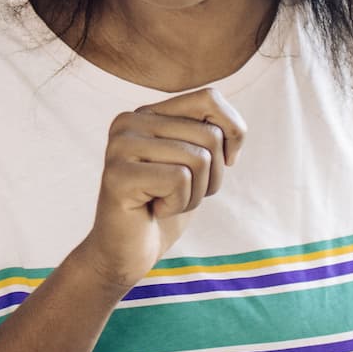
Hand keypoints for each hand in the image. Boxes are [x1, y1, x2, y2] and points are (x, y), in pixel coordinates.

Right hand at [77, 88, 247, 287]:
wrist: (126, 252)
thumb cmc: (163, 207)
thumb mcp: (197, 164)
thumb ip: (211, 134)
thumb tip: (235, 127)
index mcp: (147, 112)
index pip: (210, 98)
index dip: (232, 132)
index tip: (222, 163)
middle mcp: (129, 121)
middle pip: (209, 135)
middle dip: (210, 176)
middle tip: (179, 193)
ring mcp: (119, 146)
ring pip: (198, 159)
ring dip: (193, 194)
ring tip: (164, 201)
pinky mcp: (117, 174)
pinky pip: (179, 180)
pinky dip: (177, 204)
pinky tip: (153, 209)